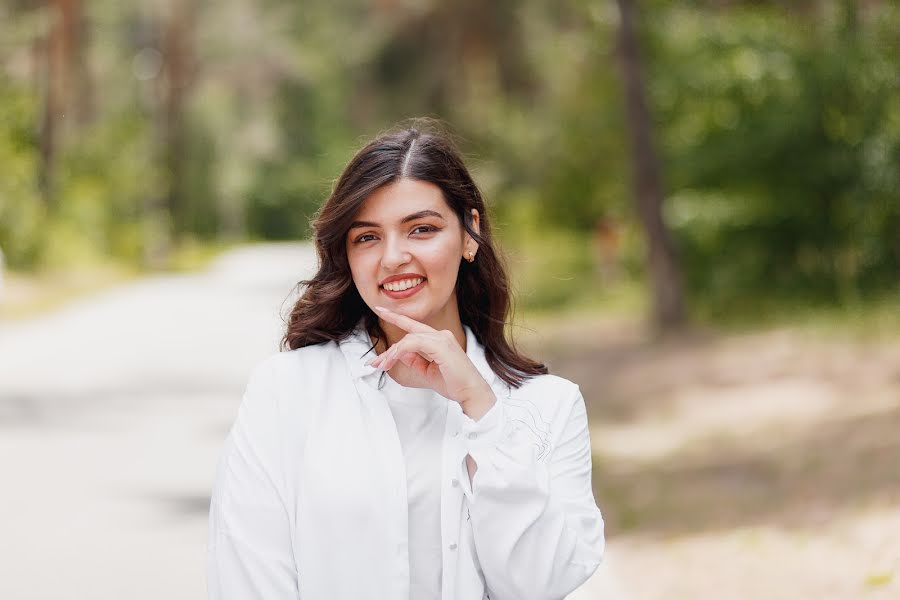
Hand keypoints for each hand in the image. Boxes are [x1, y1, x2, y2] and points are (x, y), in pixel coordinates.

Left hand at [366, 306, 495, 409]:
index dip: (396, 317)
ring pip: (408, 339)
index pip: (413, 326)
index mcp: (438, 339)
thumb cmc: (453, 383)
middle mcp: (440, 335)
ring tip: (382, 366)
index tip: (380, 310)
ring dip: (392, 353)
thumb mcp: (426, 370)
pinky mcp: (441, 345)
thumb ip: (414, 359)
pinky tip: (392, 361)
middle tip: (374, 363)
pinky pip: (414, 343)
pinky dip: (400, 351)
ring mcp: (442, 338)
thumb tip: (398, 352)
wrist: (470, 393)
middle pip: (408, 335)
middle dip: (389, 349)